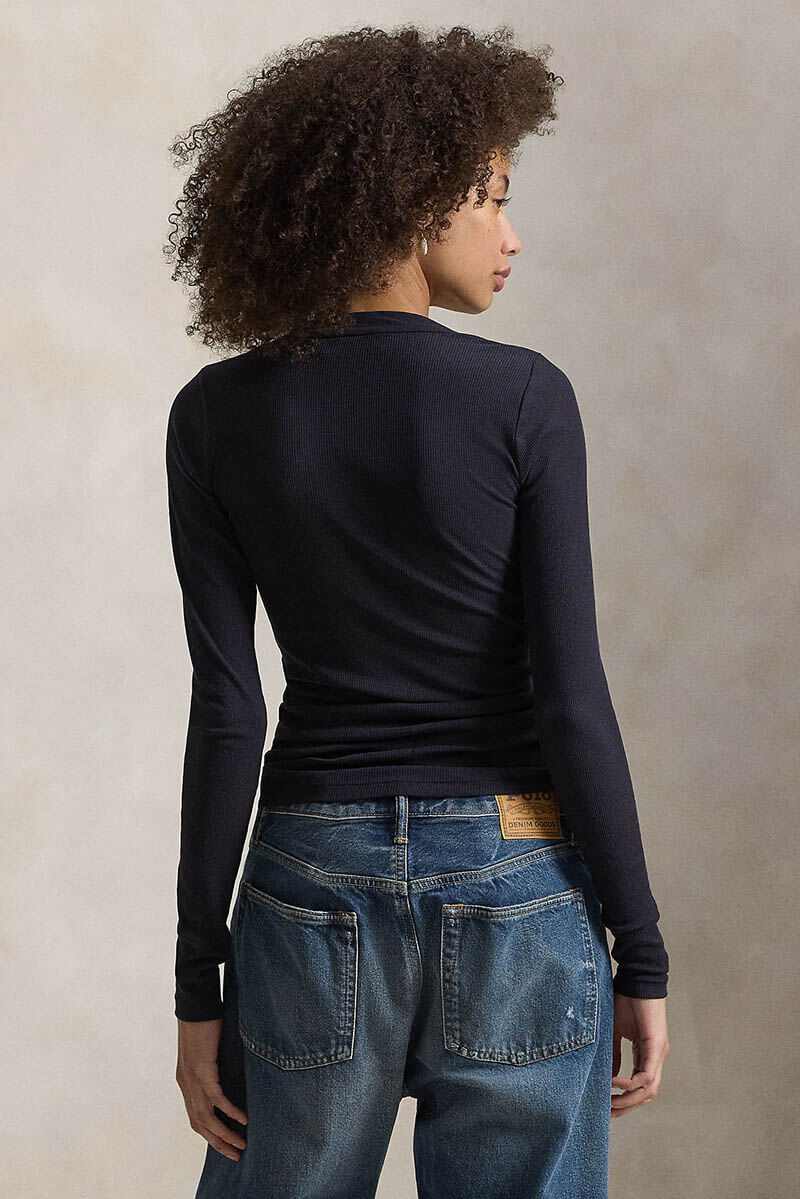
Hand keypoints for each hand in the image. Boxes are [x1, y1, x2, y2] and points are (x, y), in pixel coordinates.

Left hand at [176, 1017, 248, 1160]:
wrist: (196, 1003)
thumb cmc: (204, 1023)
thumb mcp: (208, 1052)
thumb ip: (214, 1068)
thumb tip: (229, 1078)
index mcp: (185, 1081)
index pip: (195, 1118)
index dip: (210, 1135)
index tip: (226, 1146)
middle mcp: (186, 1084)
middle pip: (200, 1124)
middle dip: (218, 1143)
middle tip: (236, 1155)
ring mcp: (192, 1078)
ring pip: (207, 1117)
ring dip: (224, 1134)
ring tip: (241, 1144)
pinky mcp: (202, 1069)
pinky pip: (216, 1098)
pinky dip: (229, 1111)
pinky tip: (243, 1120)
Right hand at [610, 994, 668, 1119]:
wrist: (636, 978)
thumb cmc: (625, 1000)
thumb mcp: (615, 1032)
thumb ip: (614, 1055)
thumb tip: (610, 1077)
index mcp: (647, 1055)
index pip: (641, 1088)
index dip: (626, 1101)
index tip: (608, 1109)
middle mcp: (656, 1057)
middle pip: (647, 1095)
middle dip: (627, 1107)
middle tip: (608, 1114)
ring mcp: (658, 1053)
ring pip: (649, 1089)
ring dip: (629, 1099)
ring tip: (610, 1102)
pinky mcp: (656, 1045)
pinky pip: (647, 1074)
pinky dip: (632, 1082)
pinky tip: (616, 1083)